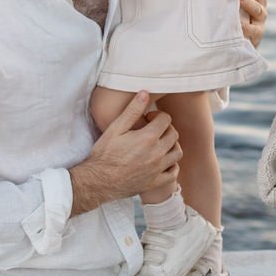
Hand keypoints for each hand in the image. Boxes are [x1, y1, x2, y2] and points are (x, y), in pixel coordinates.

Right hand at [69, 92, 179, 212]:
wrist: (98, 181)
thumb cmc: (104, 154)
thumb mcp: (115, 128)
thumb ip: (132, 110)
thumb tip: (145, 93)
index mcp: (148, 138)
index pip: (166, 119)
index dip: (158, 115)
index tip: (148, 118)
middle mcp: (156, 154)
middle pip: (174, 135)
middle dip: (166, 128)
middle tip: (153, 129)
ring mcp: (157, 170)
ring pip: (177, 153)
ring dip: (171, 145)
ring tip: (159, 144)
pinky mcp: (155, 183)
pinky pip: (173, 173)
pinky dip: (172, 166)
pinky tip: (163, 162)